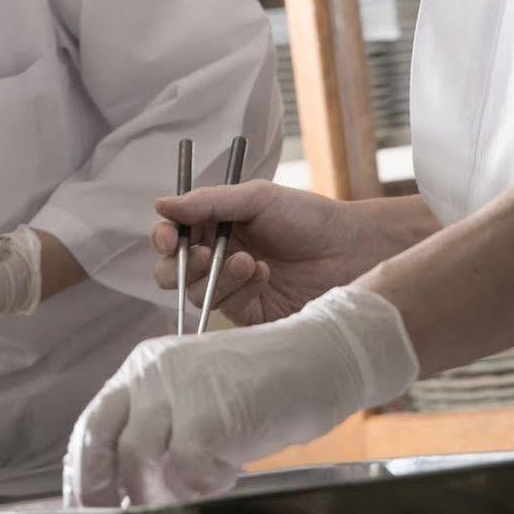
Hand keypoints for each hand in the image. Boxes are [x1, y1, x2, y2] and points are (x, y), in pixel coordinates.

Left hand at [64, 286, 415, 506]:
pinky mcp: (211, 412)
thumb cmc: (261, 386)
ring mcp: (181, 388)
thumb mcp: (196, 397)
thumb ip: (160, 428)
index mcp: (144, 366)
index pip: (92, 423)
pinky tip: (230, 471)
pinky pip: (187, 470)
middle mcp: (153, 371)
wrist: (320, 356)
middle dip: (100, 489)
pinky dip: (205, 485)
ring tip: (195, 489)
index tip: (85, 505)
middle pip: (102, 440)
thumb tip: (124, 485)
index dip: (82, 471)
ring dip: (160, 492)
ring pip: (140, 460)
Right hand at [152, 182, 432, 325]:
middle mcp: (218, 259)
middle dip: (181, 264)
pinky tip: (263, 274)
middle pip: (172, 272)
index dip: (164, 238)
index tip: (167, 237)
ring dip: (217, 276)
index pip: (173, 236)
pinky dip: (240, 290)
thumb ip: (209, 202)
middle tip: (202, 255)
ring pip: (197, 293)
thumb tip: (161, 204)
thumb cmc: (309, 217)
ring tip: (249, 260)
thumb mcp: (257, 198)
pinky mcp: (251, 316)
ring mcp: (233, 289)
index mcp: (216, 227)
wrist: (352, 251)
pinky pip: (227, 309)